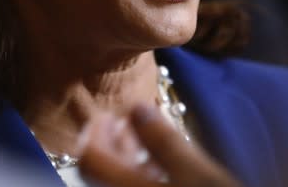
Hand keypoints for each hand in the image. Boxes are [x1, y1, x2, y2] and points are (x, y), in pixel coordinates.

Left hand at [77, 104, 241, 186]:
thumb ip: (164, 141)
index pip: (90, 159)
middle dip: (110, 141)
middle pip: (99, 173)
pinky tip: (159, 167)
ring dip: (125, 158)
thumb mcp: (197, 175)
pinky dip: (139, 175)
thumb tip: (137, 108)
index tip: (112, 111)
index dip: (95, 130)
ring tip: (143, 138)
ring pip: (117, 184)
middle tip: (126, 120)